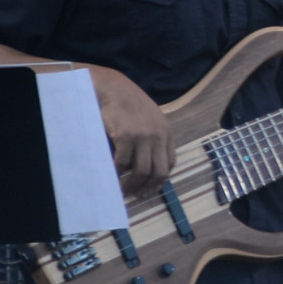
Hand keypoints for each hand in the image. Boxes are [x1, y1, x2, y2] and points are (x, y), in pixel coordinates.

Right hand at [86, 67, 172, 195]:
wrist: (113, 87)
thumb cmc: (127, 103)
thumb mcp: (148, 119)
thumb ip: (151, 136)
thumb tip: (144, 162)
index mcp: (166, 132)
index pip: (170, 163)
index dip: (160, 179)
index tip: (150, 188)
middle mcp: (158, 135)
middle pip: (159, 171)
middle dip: (148, 188)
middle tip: (136, 196)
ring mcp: (143, 136)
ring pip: (142, 171)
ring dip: (132, 185)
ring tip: (123, 191)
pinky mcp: (126, 136)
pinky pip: (123, 163)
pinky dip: (118, 174)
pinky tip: (112, 177)